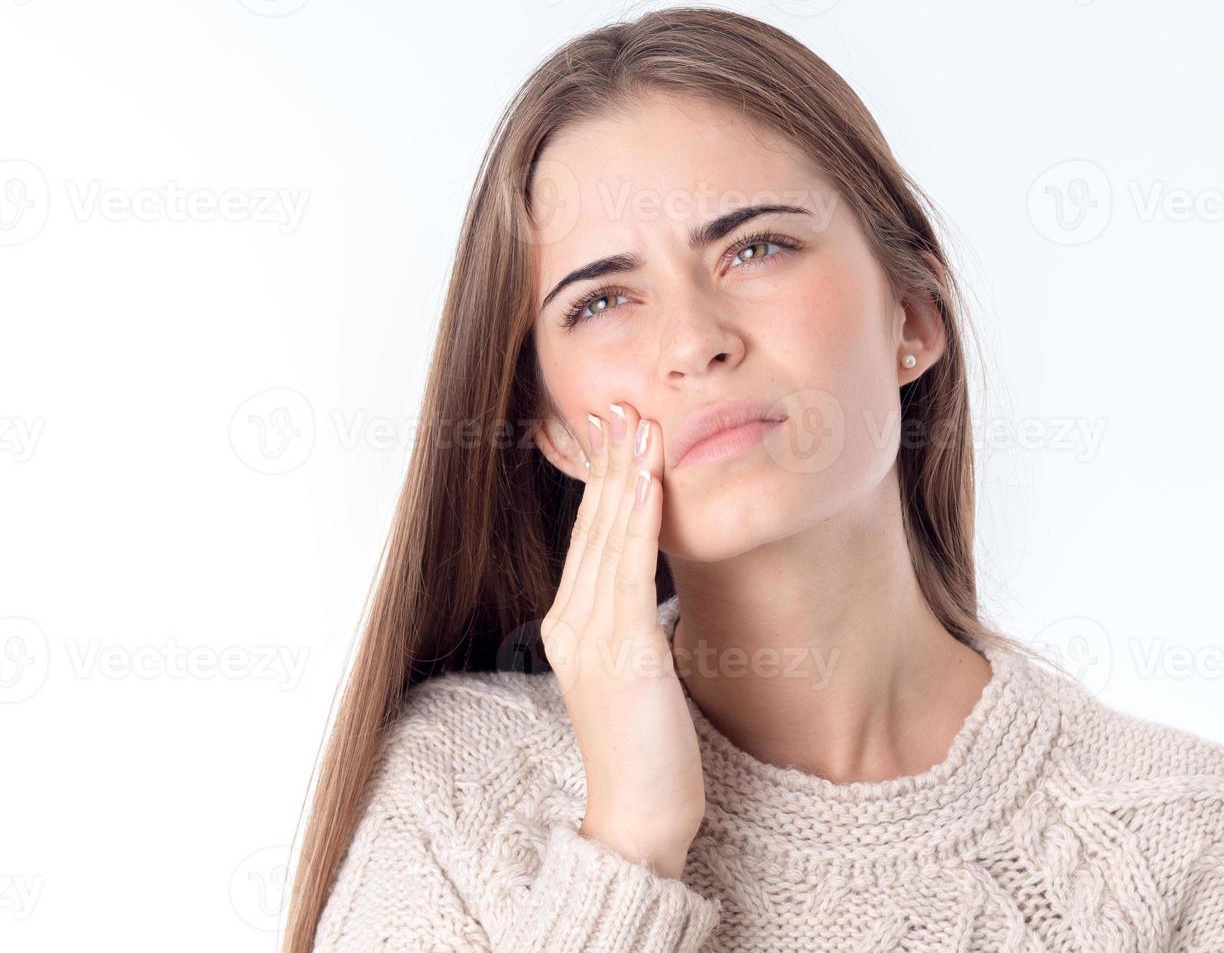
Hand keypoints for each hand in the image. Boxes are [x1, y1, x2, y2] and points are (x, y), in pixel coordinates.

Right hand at [540, 401, 705, 878]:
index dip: (602, 480)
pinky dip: (635, 522)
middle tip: (622, 404)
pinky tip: (645, 484)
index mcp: (570, 626)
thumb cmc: (648, 751)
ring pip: (607, 539)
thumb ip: (632, 624)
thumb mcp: (634, 673)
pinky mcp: (620, 654)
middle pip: (592, 527)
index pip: (588, 537)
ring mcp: (590, 638)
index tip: (616, 432)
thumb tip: (653, 585)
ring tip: (637, 424)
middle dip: (609, 461)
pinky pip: (628, 573)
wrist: (639, 819)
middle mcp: (570, 624)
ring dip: (624, 475)